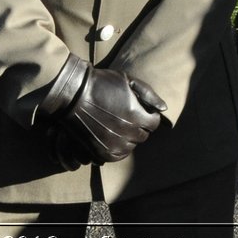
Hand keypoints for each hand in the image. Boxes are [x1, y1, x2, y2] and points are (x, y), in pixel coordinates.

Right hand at [47, 67, 166, 166]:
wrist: (73, 93)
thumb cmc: (102, 83)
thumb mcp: (129, 81)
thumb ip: (149, 94)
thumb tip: (163, 108)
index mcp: (136, 115)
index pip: (154, 123)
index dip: (149, 116)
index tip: (141, 111)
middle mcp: (127, 132)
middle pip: (143, 136)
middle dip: (139, 126)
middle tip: (127, 117)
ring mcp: (113, 143)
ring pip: (130, 147)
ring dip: (128, 138)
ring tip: (118, 126)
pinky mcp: (100, 151)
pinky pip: (116, 156)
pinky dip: (117, 149)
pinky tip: (112, 137)